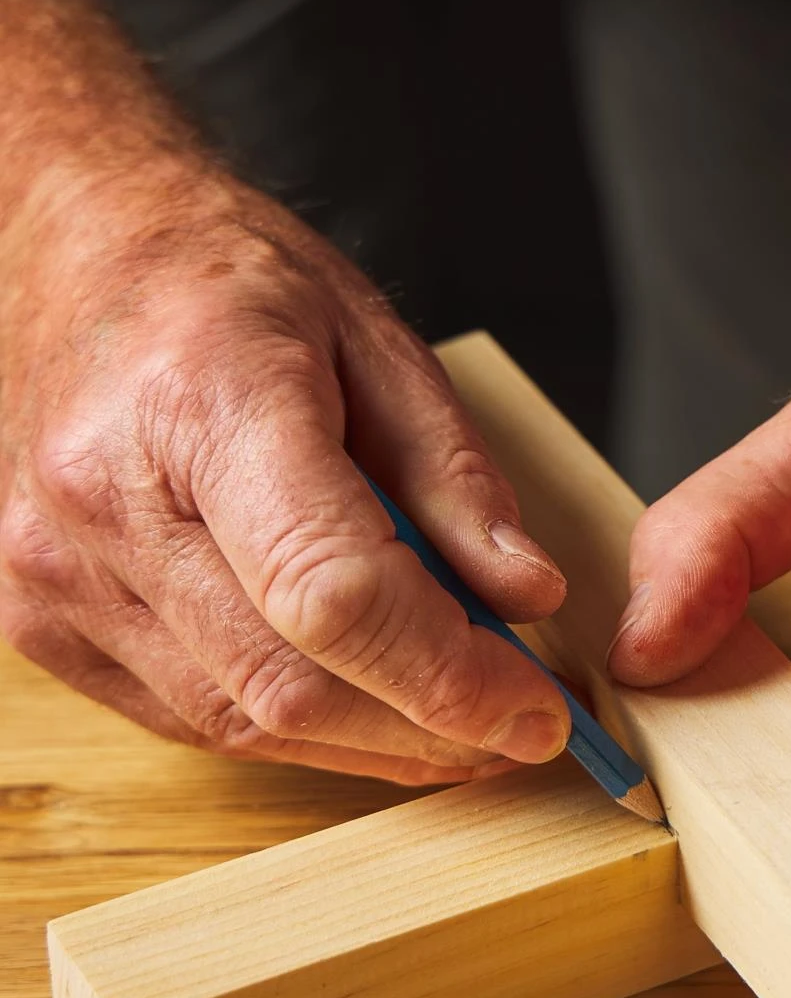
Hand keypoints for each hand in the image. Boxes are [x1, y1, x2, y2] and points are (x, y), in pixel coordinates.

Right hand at [0, 167, 570, 783]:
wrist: (69, 254)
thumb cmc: (221, 279)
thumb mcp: (374, 340)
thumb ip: (455, 477)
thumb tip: (525, 595)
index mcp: (203, 406)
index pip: (334, 594)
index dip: (448, 678)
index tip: (534, 711)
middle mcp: (109, 503)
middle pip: (292, 683)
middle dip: (429, 730)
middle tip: (516, 727)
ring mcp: (58, 572)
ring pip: (243, 722)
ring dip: (369, 744)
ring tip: (453, 721)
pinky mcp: (42, 618)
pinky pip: (190, 716)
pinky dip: (293, 728)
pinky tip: (361, 704)